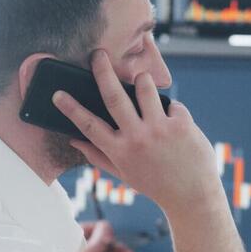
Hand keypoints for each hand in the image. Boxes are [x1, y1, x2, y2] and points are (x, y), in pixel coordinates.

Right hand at [52, 49, 223, 216]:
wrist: (193, 197)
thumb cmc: (156, 184)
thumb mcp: (124, 175)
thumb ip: (99, 156)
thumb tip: (74, 140)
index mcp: (120, 151)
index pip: (89, 125)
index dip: (71, 109)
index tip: (57, 94)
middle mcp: (137, 138)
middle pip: (114, 97)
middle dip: (103, 72)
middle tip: (97, 54)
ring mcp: (160, 129)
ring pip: (145, 88)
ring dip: (143, 81)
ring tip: (142, 82)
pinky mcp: (182, 124)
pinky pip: (173, 103)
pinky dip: (172, 110)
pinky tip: (176, 125)